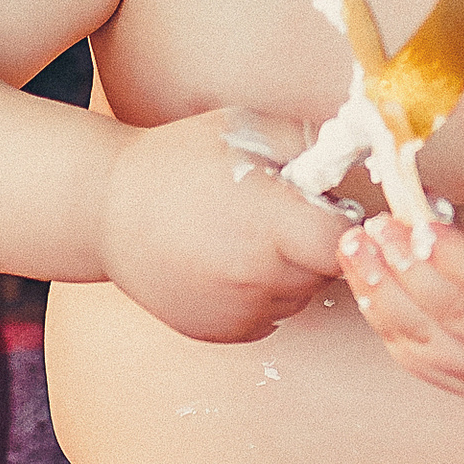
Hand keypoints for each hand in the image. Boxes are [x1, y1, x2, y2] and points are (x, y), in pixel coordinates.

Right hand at [98, 109, 350, 341]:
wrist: (105, 210)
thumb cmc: (176, 161)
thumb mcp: (244, 130)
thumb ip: (307, 144)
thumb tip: (359, 150)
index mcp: (268, 222)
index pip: (342, 244)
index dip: (346, 226)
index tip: (332, 210)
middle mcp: (256, 276)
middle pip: (323, 274)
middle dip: (315, 246)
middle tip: (283, 217)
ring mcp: (237, 311)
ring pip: (297, 298)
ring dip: (290, 272)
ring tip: (249, 237)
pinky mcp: (219, 332)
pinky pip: (267, 317)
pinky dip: (261, 295)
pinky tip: (229, 262)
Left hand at [337, 194, 463, 399]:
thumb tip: (416, 206)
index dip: (457, 254)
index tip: (416, 224)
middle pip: (460, 313)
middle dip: (407, 268)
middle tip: (374, 229)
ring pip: (429, 341)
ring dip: (382, 293)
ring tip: (356, 251)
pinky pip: (416, 359)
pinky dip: (385, 320)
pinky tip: (366, 284)